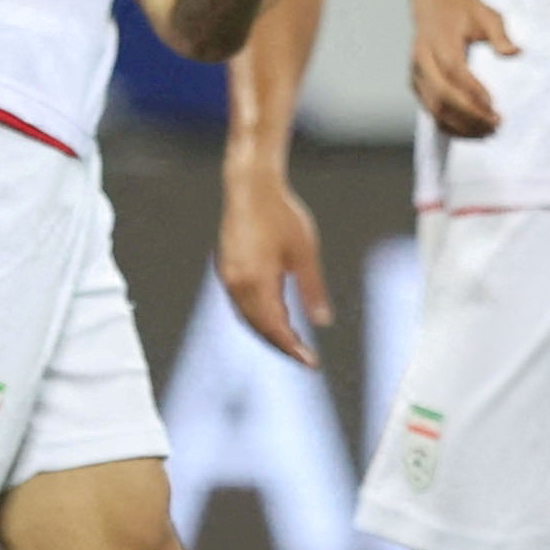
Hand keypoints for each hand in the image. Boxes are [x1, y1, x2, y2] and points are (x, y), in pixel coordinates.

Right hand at [218, 162, 331, 368]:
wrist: (250, 187)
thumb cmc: (280, 214)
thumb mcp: (305, 252)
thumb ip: (312, 289)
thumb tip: (322, 321)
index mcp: (256, 281)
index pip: (275, 327)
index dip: (292, 348)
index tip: (310, 362)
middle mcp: (236, 283)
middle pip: (258, 327)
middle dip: (280, 345)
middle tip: (303, 357)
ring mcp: (228, 276)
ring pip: (247, 317)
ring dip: (268, 332)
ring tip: (291, 341)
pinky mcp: (227, 269)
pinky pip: (241, 303)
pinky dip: (257, 316)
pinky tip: (274, 316)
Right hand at [408, 0, 514, 138]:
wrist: (433, 3)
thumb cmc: (463, 10)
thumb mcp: (487, 15)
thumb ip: (500, 35)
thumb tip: (514, 53)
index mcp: (438, 41)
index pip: (453, 71)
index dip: (472, 90)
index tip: (493, 105)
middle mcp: (422, 59)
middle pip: (440, 95)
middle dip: (468, 114)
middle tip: (495, 124)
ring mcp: (416, 74)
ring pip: (433, 107)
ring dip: (460, 124)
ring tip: (487, 132)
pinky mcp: (416, 84)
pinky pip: (430, 110)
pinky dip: (449, 124)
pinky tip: (471, 130)